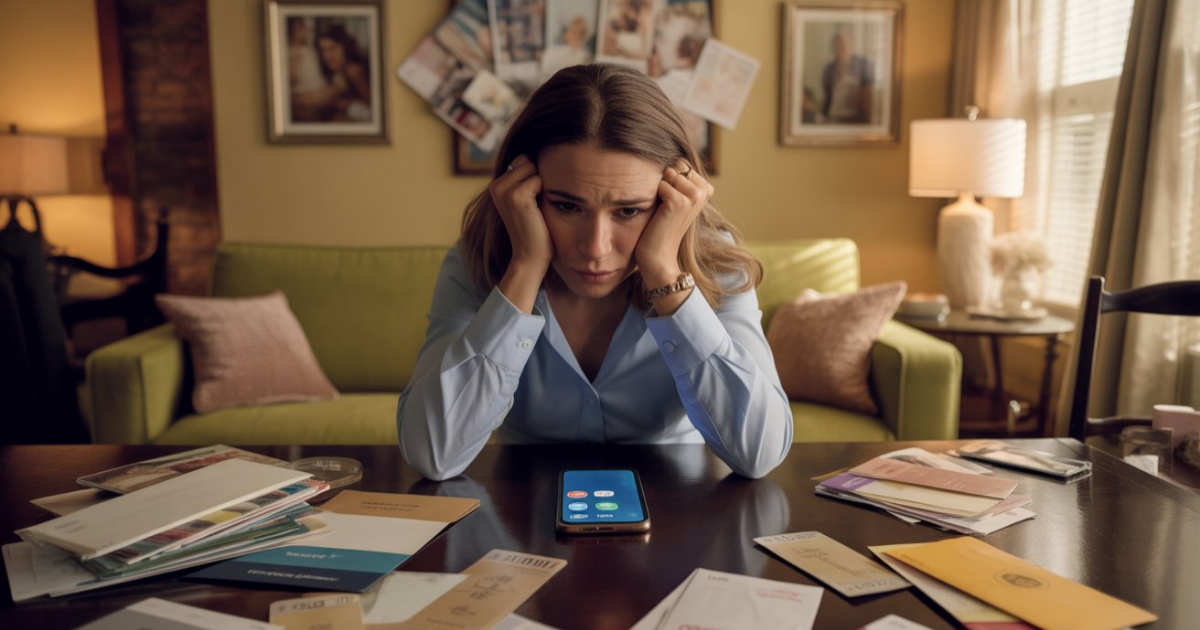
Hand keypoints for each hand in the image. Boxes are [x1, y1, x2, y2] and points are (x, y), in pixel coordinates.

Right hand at [490, 155, 550, 312]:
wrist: (530, 256)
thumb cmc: (534, 228)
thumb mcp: (525, 200)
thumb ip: (524, 179)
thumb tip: (540, 154)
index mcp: (496, 185)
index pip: (522, 159)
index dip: (534, 176)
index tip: (532, 200)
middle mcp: (496, 185)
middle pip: (527, 160)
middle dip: (537, 178)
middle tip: (534, 205)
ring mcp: (504, 190)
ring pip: (533, 168)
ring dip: (541, 186)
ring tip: (535, 208)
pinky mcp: (516, 196)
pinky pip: (539, 179)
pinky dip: (544, 193)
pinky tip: (537, 211)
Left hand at [635, 160, 713, 288]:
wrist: (658, 256)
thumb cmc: (661, 226)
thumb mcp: (673, 199)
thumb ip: (677, 178)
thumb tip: (667, 156)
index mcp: (705, 189)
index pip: (681, 163)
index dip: (669, 178)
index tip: (669, 201)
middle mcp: (703, 192)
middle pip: (676, 165)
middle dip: (665, 180)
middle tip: (664, 206)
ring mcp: (693, 197)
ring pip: (669, 173)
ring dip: (659, 189)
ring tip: (661, 209)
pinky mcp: (680, 202)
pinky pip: (661, 183)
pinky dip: (654, 195)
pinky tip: (659, 214)